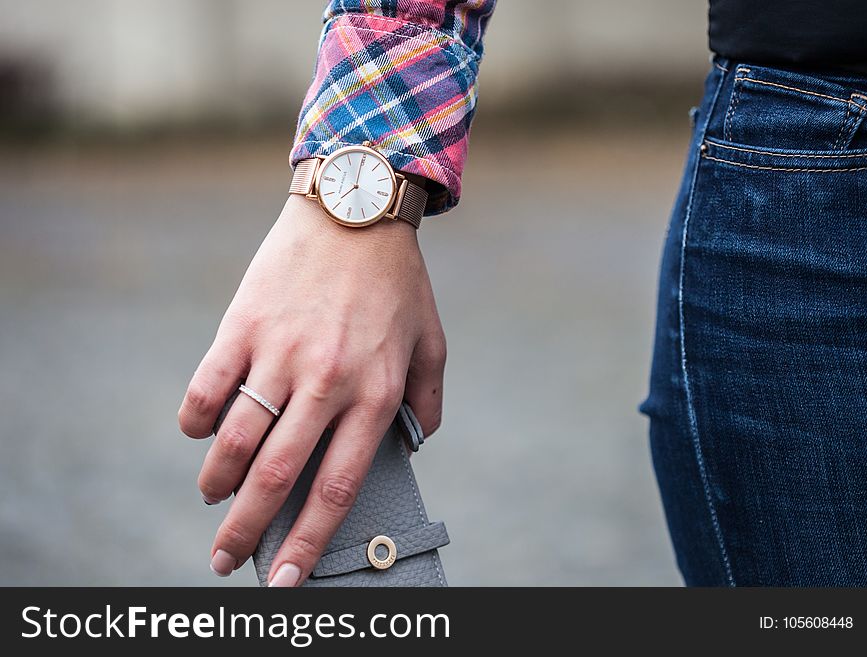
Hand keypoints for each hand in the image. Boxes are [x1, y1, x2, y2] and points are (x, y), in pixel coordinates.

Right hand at [178, 193, 445, 585]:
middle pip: (275, 476)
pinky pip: (206, 387)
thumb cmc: (396, 281)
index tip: (286, 576)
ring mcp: (280, 353)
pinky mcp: (244, 324)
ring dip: (216, 483)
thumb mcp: (431, 340)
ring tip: (213, 500)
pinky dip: (195, 420)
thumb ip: (429, 398)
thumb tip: (419, 442)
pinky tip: (199, 434)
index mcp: (373, 392)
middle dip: (246, 530)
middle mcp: (325, 382)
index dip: (309, 540)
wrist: (355, 209)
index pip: (336, 485)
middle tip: (225, 561)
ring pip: (233, 440)